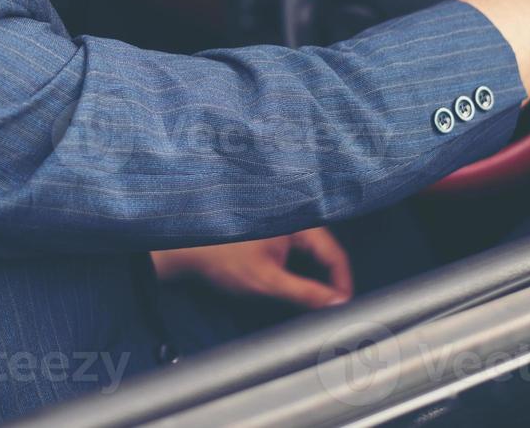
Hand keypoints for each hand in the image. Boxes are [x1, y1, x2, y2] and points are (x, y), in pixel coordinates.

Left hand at [150, 227, 352, 309]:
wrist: (186, 251)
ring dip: (316, 278)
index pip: (335, 254)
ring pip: (312, 254)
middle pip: (325, 253)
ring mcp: (281, 226)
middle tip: (330, 309)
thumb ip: (306, 293)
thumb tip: (337, 303)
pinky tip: (295, 288)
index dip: (342, 284)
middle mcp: (292, 220)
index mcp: (297, 223)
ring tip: (314, 302)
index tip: (343, 308)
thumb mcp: (268, 282)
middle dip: (331, 282)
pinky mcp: (271, 234)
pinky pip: (297, 253)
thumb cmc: (222, 259)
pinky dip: (301, 271)